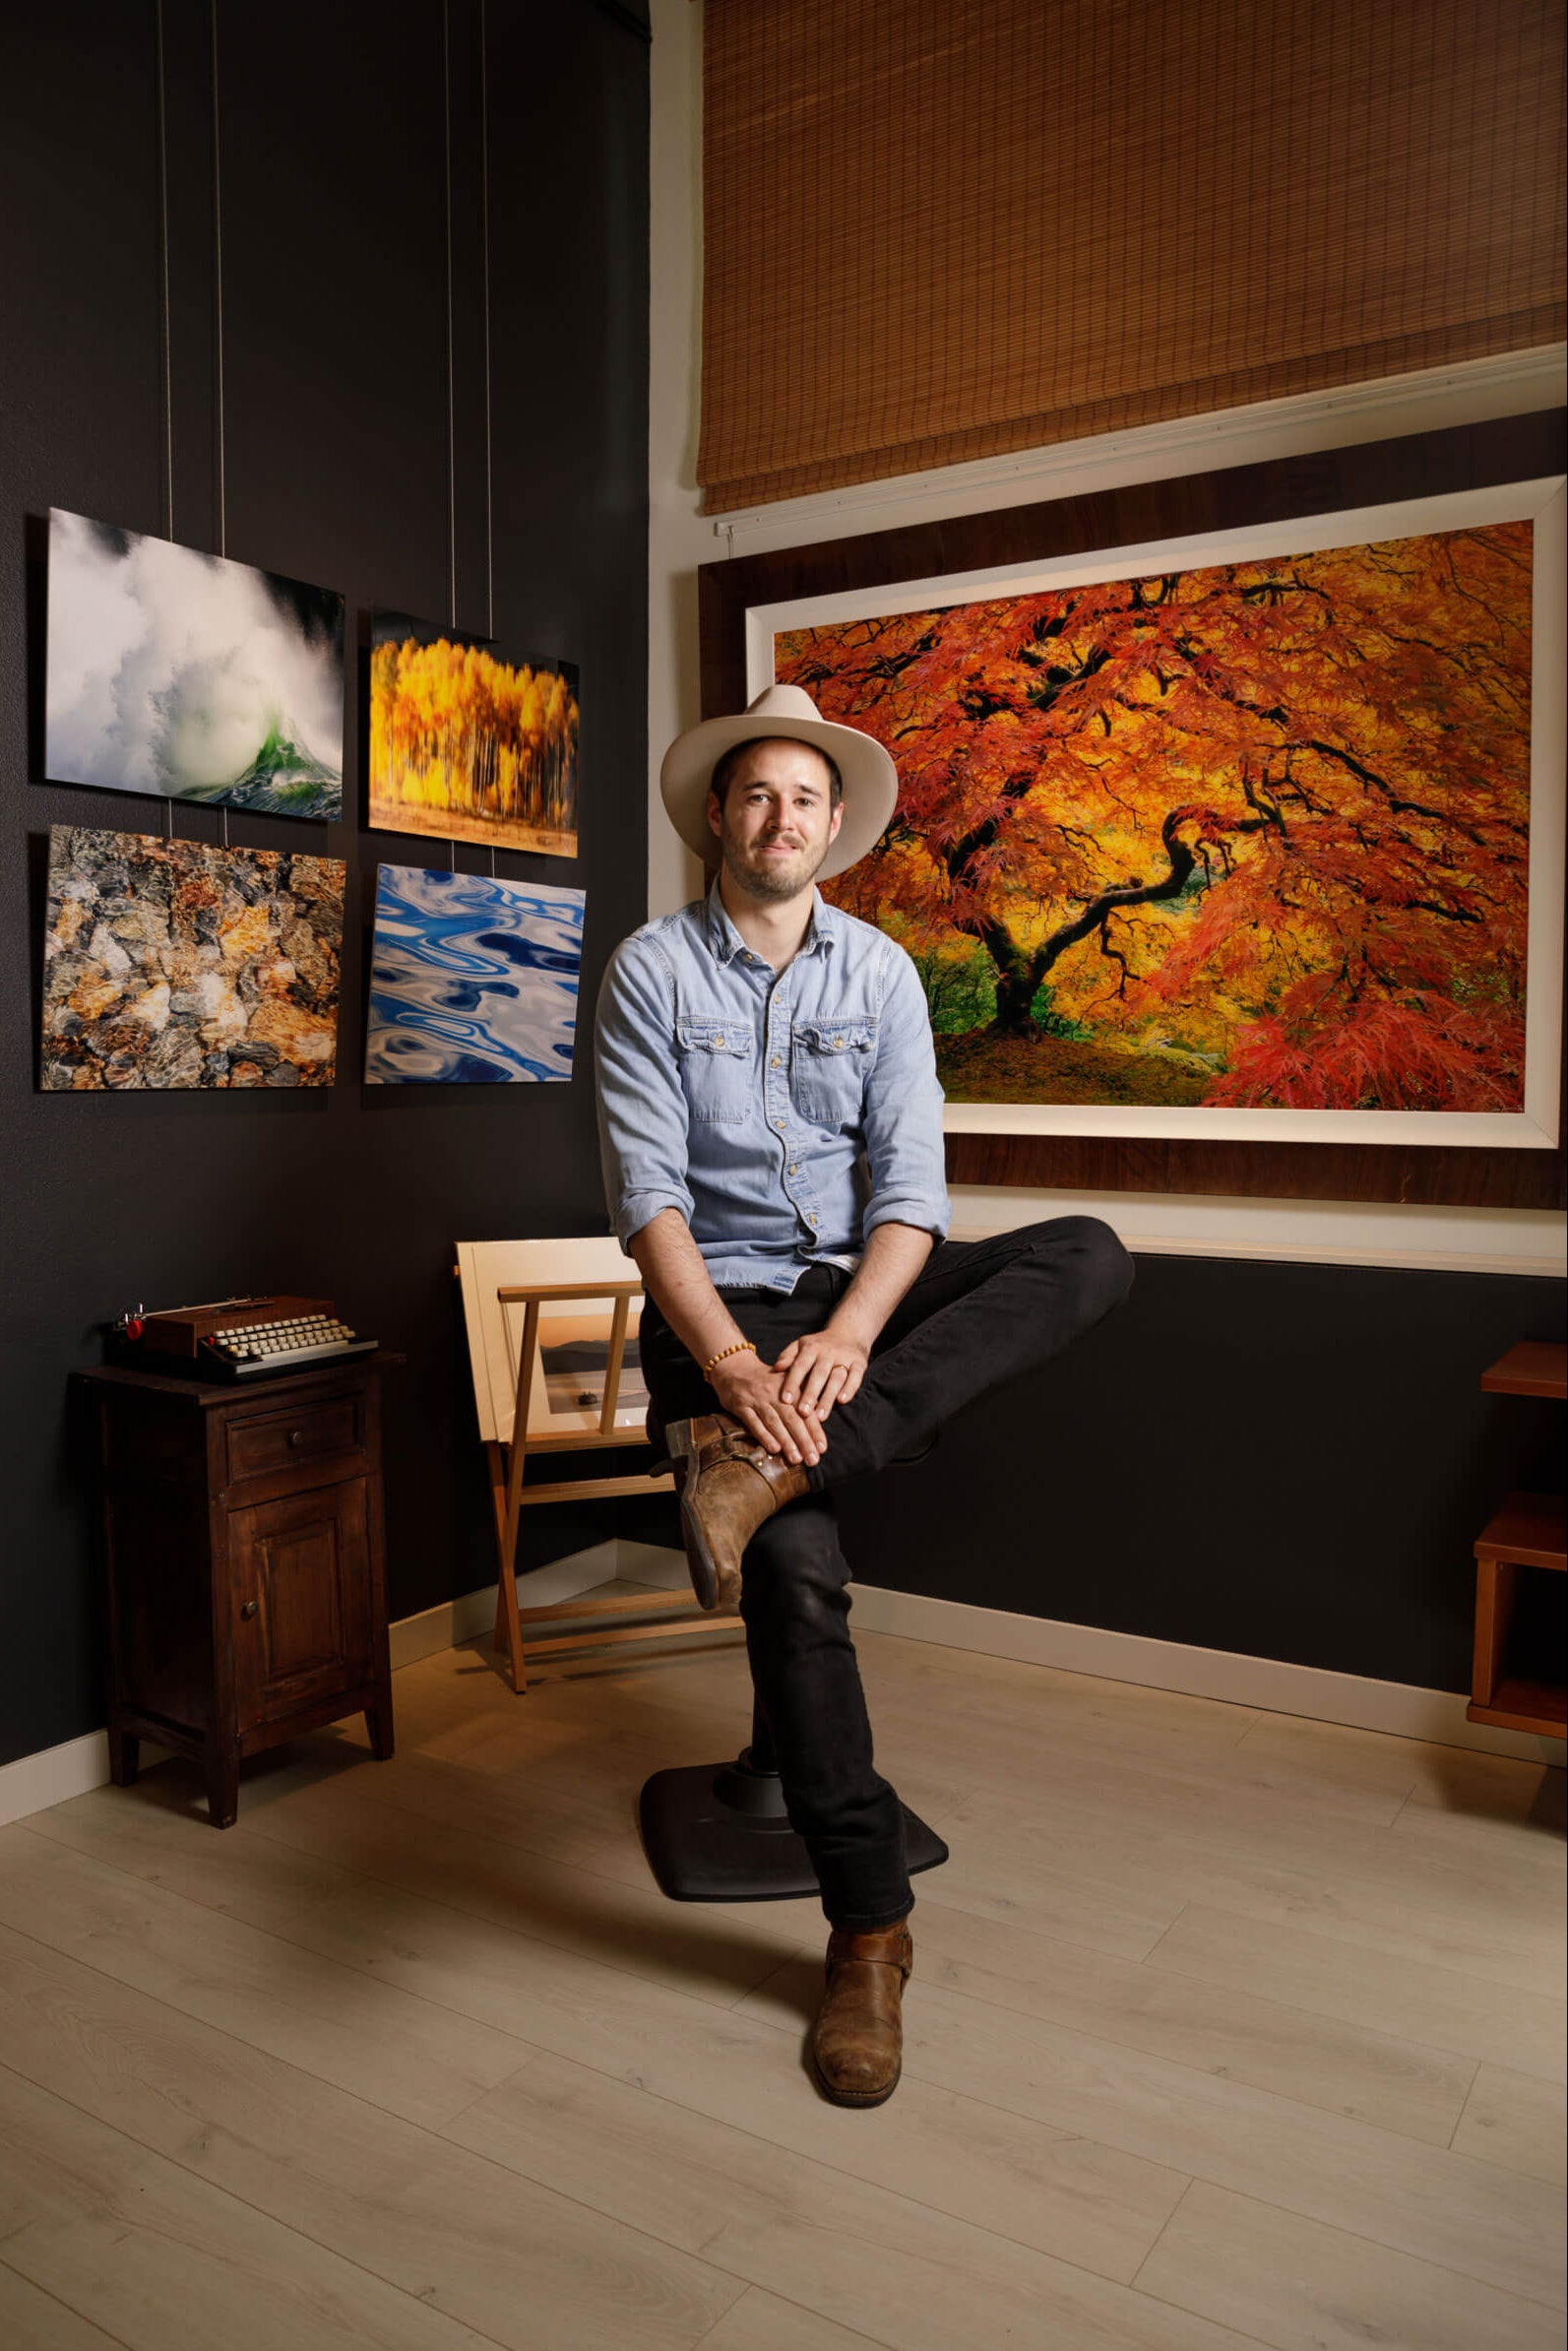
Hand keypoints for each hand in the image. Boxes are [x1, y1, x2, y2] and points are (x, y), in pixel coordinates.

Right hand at [710, 1348, 823, 1467]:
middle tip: (813, 1460)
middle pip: (792, 1418)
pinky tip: (774, 1449)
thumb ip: (803, 1397)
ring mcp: (757, 1399)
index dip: (815, 1431)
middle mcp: (775, 1392)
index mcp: (790, 1387)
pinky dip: (764, 1436)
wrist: (734, 1368)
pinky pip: (753, 1423)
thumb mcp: (787, 1382)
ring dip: (786, 1442)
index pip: (805, 1411)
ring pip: (774, 1422)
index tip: (822, 1448)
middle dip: (804, 1441)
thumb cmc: (766, 1381)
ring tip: (796, 1459)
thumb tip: (820, 1417)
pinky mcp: (741, 1406)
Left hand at [774, 1326, 870, 1421]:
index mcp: (811, 1348)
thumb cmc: (819, 1345)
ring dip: (828, 1397)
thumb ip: (788, 1357)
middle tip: (803, 1413)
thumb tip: (776, 1368)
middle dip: (811, 1394)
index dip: (792, 1383)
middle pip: (819, 1374)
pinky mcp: (860, 1363)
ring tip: (820, 1416)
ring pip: (837, 1378)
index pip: (800, 1366)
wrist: (849, 1333)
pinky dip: (849, 1389)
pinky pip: (856, 1377)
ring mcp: (845, 1357)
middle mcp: (828, 1352)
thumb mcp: (801, 1345)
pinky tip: (842, 1401)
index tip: (785, 1400)